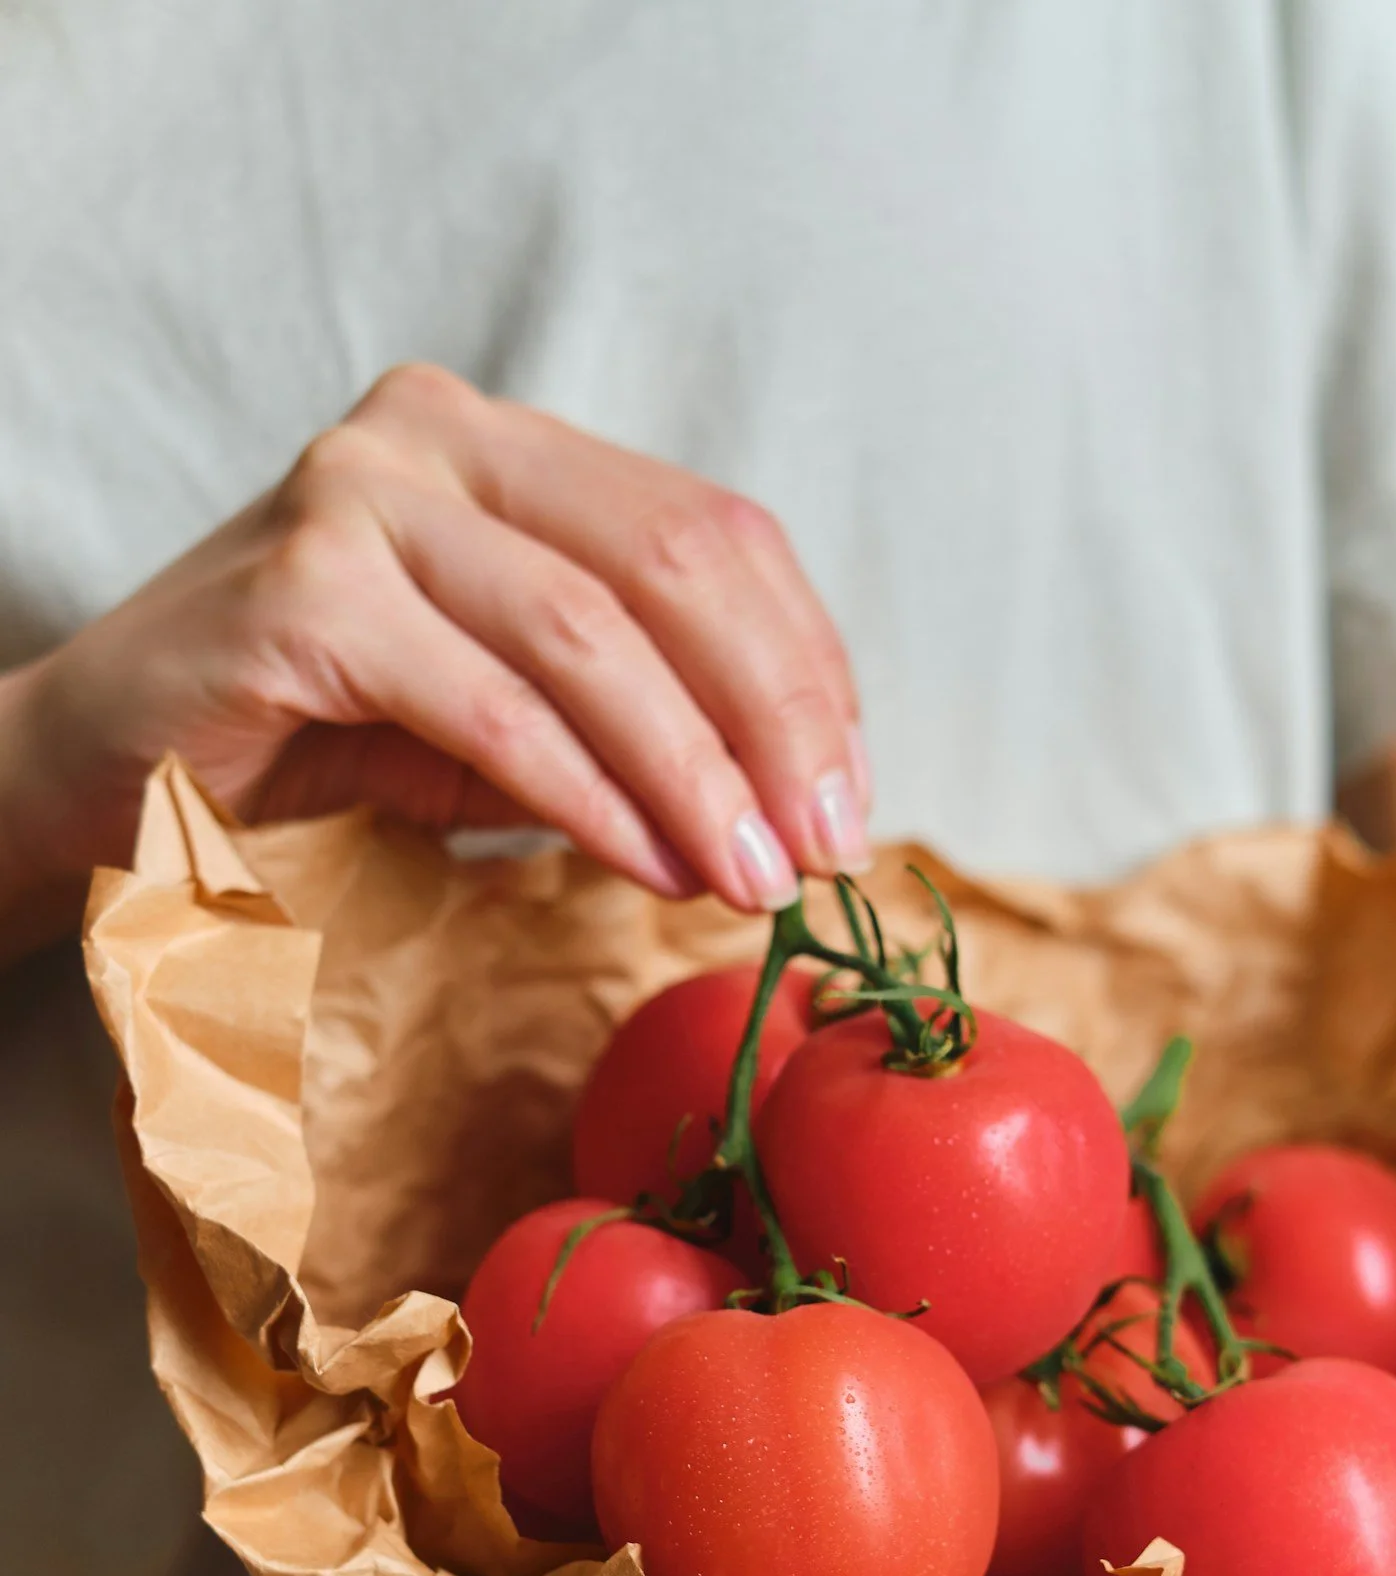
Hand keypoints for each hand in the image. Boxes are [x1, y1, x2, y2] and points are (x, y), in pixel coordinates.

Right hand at [0, 361, 868, 941]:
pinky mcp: (301, 597)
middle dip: (775, 724)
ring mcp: (360, 500)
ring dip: (694, 776)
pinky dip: (590, 796)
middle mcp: (435, 436)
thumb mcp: (508, 715)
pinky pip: (494, 706)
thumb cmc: (319, 743)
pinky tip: (649, 865)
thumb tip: (801, 793)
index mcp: (504, 445)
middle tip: (822, 852)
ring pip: (593, 637)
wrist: (102, 772)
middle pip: (676, 566)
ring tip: (749, 879)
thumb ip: (634, 713)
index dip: (808, 670)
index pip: (712, 531)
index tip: (852, 800)